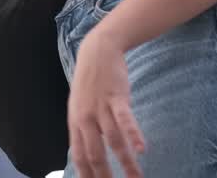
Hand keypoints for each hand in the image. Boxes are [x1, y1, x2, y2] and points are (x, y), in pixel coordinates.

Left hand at [68, 23, 145, 177]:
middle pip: (94, 154)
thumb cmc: (90, 83)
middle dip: (104, 177)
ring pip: (113, 141)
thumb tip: (89, 156)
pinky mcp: (116, 97)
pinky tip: (141, 149)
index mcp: (76, 123)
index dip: (86, 176)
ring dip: (126, 163)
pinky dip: (133, 134)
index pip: (79, 157)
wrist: (97, 51)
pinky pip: (125, 119)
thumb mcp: (79, 108)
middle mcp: (85, 118)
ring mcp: (100, 107)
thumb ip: (84, 131)